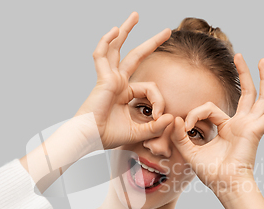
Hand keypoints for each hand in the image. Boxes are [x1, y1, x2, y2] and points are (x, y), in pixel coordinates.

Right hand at [75, 12, 173, 149]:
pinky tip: (114, 30)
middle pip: (135, 56)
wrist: (90, 138)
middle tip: (167, 31)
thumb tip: (172, 117)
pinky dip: (105, 42)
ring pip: (117, 48)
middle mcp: (118, 82)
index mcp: (125, 93)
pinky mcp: (102, 78)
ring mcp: (109, 78)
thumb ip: (156, 126)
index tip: (158, 116)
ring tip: (136, 16)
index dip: (159, 101)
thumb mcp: (139, 131)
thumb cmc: (109, 136)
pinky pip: (101, 55)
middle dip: (152, 42)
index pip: (151, 88)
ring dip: (126, 31)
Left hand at [171, 53, 263, 196]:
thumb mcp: (190, 151)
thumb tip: (173, 118)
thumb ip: (180, 135)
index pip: (210, 108)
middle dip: (243, 74)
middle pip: (246, 93)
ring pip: (260, 97)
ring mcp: (251, 126)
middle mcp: (242, 124)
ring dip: (262, 78)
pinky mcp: (256, 131)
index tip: (184, 125)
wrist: (224, 185)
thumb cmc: (211, 173)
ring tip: (262, 59)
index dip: (194, 113)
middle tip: (239, 55)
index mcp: (227, 128)